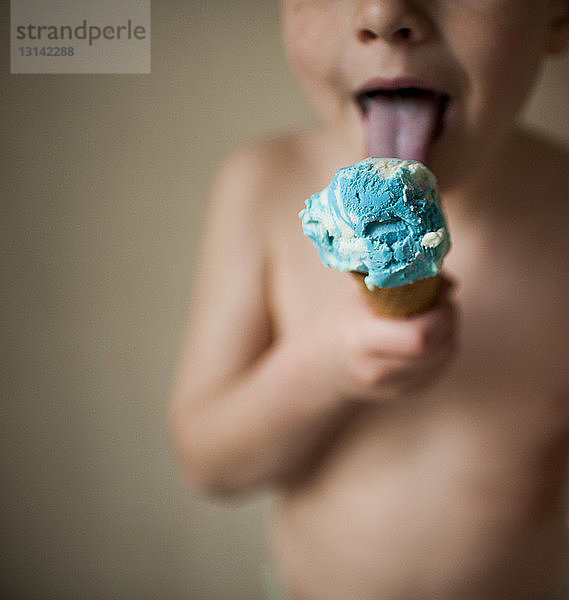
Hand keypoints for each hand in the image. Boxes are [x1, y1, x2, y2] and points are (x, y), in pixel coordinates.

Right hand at [315, 275, 459, 403]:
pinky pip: (439, 370)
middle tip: (444, 303)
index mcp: (360, 339)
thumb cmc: (347, 318)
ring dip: (449, 334)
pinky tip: (432, 336)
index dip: (439, 315)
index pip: (418, 337)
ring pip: (442, 360)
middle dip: (448, 321)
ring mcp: (390, 387)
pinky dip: (443, 350)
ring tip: (438, 317)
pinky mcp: (404, 393)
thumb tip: (450, 285)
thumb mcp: (362, 293)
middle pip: (434, 349)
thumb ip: (403, 281)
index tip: (439, 295)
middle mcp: (374, 370)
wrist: (326, 362)